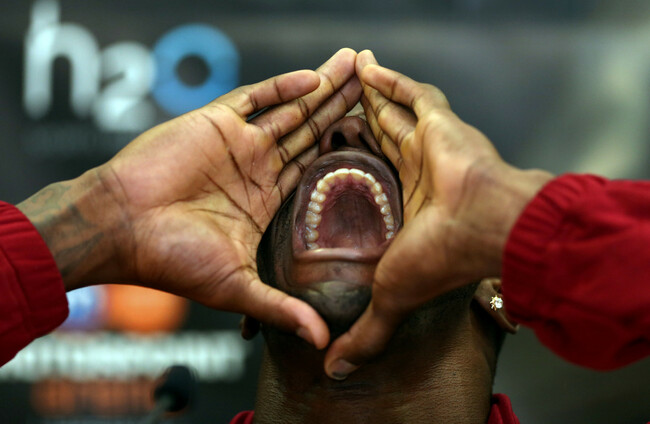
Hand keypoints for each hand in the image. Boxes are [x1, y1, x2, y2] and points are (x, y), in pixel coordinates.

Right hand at [19, 48, 360, 348]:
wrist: (119, 229)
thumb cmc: (170, 262)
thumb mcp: (237, 288)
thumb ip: (282, 308)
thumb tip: (321, 342)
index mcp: (265, 200)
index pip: (316, 170)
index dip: (346, 154)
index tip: (377, 140)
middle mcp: (256, 168)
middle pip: (310, 132)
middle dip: (342, 109)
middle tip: (376, 87)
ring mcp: (237, 144)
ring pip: (290, 109)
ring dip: (323, 89)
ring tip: (357, 67)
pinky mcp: (215, 123)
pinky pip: (255, 98)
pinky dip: (284, 87)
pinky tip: (316, 77)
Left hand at [324, 50, 552, 377]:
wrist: (490, 229)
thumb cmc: (445, 260)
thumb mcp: (389, 296)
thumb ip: (365, 331)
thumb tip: (336, 372)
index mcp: (407, 205)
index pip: (369, 179)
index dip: (346, 166)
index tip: (324, 157)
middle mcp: (418, 171)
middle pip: (377, 140)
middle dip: (353, 124)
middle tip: (328, 111)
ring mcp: (430, 144)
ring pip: (391, 114)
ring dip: (366, 97)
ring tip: (341, 81)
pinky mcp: (441, 123)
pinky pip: (411, 94)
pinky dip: (389, 79)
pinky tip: (364, 65)